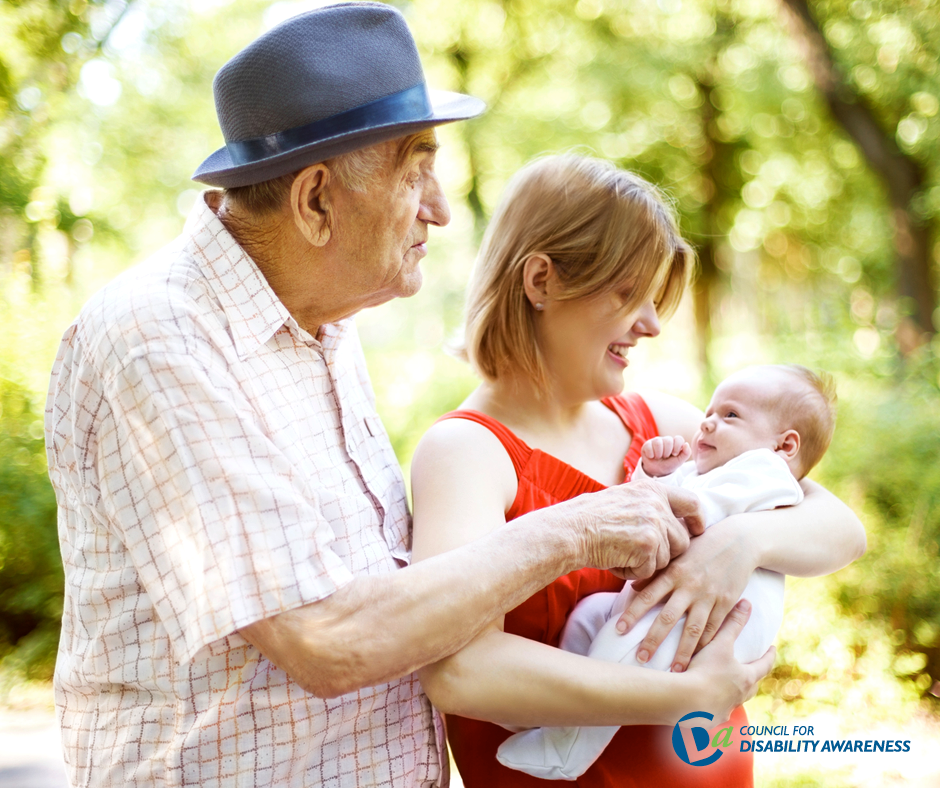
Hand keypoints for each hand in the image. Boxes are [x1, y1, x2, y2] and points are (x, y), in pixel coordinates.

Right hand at [570, 480, 704, 580]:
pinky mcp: (648, 546)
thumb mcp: (624, 498)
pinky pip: (650, 570)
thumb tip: (670, 520)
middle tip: (640, 556)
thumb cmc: (590, 518)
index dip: (698, 520)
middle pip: (682, 540)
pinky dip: (632, 572)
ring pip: (666, 559)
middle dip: (665, 554)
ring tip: (619, 553)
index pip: (692, 503)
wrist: (571, 530)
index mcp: (653, 490)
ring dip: (645, 564)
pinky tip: (614, 560)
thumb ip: (648, 506)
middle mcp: (657, 504)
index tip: (696, 531)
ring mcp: (654, 524)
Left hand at [615, 518, 755, 670]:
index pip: (647, 596)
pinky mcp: (726, 603)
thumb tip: (633, 587)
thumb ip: (657, 571)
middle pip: (668, 618)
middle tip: (640, 658)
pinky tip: (697, 659)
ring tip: (673, 671)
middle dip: (653, 640)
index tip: (619, 630)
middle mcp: (689, 586)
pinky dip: (704, 645)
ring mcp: (709, 596)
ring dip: (682, 652)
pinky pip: (713, 629)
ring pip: (692, 629)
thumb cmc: (702, 546)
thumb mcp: (677, 554)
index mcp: (673, 572)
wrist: (739, 541)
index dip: (632, 614)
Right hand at [641, 435, 690, 476]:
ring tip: (658, 457)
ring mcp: (656, 441)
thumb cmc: (669, 464)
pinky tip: (652, 456)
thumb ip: (686, 453)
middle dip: (667, 452)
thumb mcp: (679, 461)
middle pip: (668, 440)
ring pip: (658, 442)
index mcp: (675, 442)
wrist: (657, 471)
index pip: (678, 439)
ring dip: (659, 453)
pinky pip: (649, 446)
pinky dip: (651, 455)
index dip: (677, 447)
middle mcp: (666, 440)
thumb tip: (686, 444)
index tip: (674, 454)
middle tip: (665, 457)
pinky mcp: (647, 444)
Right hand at [683, 599, 775, 724]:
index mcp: (745, 678)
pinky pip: (716, 712)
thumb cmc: (705, 670)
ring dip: (732, 694)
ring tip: (726, 687)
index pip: (763, 665)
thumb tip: (746, 603)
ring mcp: (725, 710)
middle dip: (752, 677)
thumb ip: (732, 623)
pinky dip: (713, 706)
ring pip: (734, 701)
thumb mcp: (719, 643)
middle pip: (752, 687)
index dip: (768, 656)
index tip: (772, 648)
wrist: (684, 701)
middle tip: (750, 669)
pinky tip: (705, 704)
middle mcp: (739, 697)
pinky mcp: (710, 720)